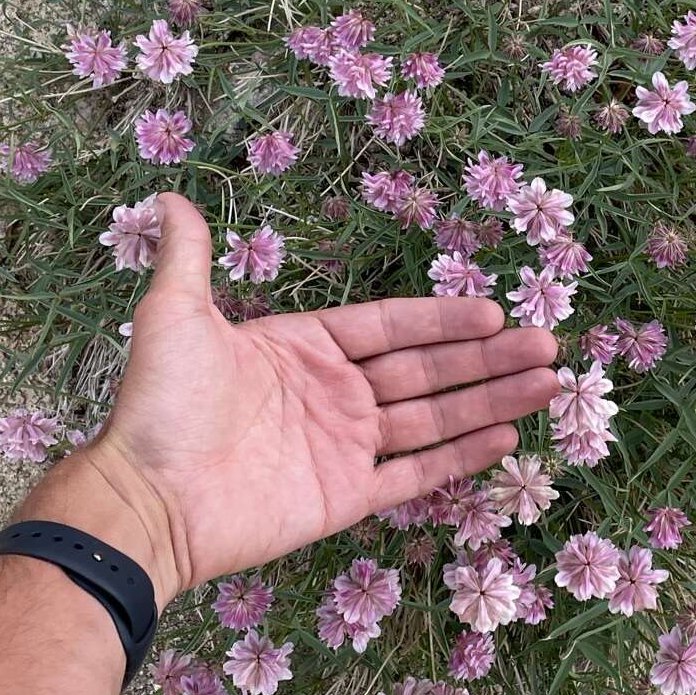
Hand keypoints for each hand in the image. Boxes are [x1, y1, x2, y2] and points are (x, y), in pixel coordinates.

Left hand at [25, 194, 557, 605]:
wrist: (147, 499)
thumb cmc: (161, 405)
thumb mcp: (174, 315)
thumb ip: (189, 257)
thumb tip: (170, 195)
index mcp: (301, 349)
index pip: (388, 327)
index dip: (441, 320)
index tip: (494, 310)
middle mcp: (330, 395)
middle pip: (425, 370)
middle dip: (488, 358)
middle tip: (548, 343)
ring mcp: (341, 448)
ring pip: (433, 418)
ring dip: (491, 400)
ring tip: (547, 383)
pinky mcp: (344, 497)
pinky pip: (413, 473)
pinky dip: (460, 457)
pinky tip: (506, 438)